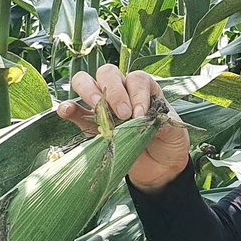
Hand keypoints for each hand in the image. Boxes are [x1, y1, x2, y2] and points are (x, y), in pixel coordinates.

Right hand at [57, 64, 189, 192]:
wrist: (161, 168)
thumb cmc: (168, 142)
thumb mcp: (173, 130)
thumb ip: (161, 120)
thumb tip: (143, 117)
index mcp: (144, 88)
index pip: (135, 78)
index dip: (137, 94)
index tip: (141, 115)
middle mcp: (121, 91)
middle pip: (108, 73)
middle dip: (114, 91)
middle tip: (123, 115)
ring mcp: (103, 106)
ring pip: (86, 82)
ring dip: (89, 92)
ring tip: (97, 108)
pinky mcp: (89, 125)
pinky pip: (74, 111)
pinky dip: (68, 108)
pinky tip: (67, 111)